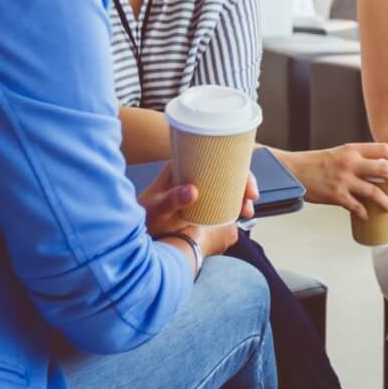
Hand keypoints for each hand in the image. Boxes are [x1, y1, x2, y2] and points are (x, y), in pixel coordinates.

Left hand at [139, 162, 255, 260]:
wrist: (136, 231)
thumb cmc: (144, 215)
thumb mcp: (156, 208)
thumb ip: (171, 199)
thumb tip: (193, 190)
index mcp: (183, 165)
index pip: (214, 157)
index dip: (236, 166)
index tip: (245, 182)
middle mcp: (193, 174)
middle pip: (226, 171)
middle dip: (244, 182)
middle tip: (250, 198)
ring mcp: (199, 188)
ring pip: (228, 186)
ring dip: (242, 196)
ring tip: (247, 211)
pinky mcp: (202, 202)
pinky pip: (223, 199)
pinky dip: (235, 205)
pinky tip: (241, 213)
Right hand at [290, 143, 387, 218]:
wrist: (291, 171)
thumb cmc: (315, 163)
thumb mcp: (339, 154)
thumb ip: (357, 159)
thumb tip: (377, 169)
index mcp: (352, 149)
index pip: (383, 149)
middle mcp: (350, 162)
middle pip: (384, 169)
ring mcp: (343, 180)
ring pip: (374, 191)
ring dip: (386, 201)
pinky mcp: (336, 196)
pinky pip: (356, 207)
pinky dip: (364, 212)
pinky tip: (367, 215)